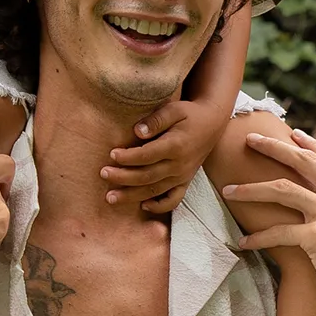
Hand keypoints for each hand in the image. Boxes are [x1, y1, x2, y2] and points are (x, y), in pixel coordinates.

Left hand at [102, 96, 221, 212]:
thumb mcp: (174, 109)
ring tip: (110, 198)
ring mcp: (183, 176)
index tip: (112, 154)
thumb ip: (156, 120)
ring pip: (154, 190)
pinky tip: (143, 206)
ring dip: (131, 195)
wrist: (212, 124)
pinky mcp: (185, 182)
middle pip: (147, 175)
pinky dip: (159, 206)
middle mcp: (180, 165)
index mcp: (176, 145)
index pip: (147, 155)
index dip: (128, 156)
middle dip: (123, 177)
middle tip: (103, 174)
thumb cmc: (189, 114)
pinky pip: (173, 199)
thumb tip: (137, 132)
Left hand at [223, 128, 315, 315]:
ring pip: (282, 189)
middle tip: (252, 139)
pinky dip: (258, 237)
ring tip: (229, 190)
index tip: (291, 135)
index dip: (309, 145)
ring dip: (251, 189)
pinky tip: (244, 242)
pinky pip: (278, 232)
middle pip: (303, 161)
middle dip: (273, 147)